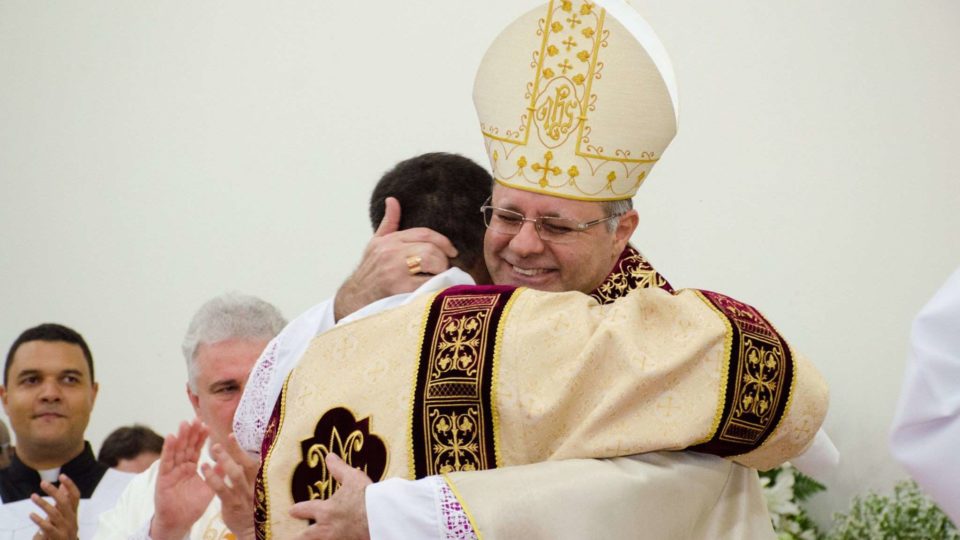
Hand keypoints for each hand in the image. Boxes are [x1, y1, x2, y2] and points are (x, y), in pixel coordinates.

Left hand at [29, 474, 79, 539]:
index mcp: (73, 513)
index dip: (70, 485)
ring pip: (55, 513)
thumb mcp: (65, 517)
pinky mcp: (58, 537)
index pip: (75, 496)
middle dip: (54, 491)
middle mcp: (72, 520)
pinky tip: (32, 515)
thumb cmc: (63, 532)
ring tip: (33, 496)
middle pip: (65, 502)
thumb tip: (63, 486)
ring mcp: (65, 529)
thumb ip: (64, 503)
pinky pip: (48, 527)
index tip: (62, 476)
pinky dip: (39, 520)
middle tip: (43, 483)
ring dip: (43, 503)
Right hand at [150, 420, 213, 539]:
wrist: (179, 522)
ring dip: (180, 437)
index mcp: (191, 467)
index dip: (201, 437)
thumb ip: (217, 474)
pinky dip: (168, 449)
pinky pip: (166, 461)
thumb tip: (230, 461)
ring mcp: (171, 471)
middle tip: (196, 418)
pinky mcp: (163, 478)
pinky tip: (171, 437)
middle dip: (191, 432)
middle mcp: (181, 466)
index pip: (197, 449)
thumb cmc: (192, 506)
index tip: (206, 425)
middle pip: (186, 446)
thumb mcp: (210, 488)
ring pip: (176, 450)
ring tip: (184, 423)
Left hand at [201, 433, 257, 539]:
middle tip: (219, 440)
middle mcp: (254, 484)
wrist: (251, 529)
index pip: (252, 459)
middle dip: (234, 450)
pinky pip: (222, 489)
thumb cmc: (250, 504)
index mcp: (259, 478)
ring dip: (224, 460)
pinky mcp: (232, 504)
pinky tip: (204, 469)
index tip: (230, 435)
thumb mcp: (254, 487)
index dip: (240, 448)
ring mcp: (243, 494)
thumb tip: (240, 454)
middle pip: (247, 464)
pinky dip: (213, 478)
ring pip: (235, 474)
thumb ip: (248, 472)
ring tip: (213, 449)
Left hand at [289, 454, 372, 539]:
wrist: (383, 517)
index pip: (305, 509)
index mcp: (326, 510)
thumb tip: (329, 456)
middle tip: (293, 537)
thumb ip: (339, 469)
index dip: (298, 510)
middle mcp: (327, 529)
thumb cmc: (367, 497)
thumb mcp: (353, 478)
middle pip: (305, 536)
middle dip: (299, 536)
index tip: (292, 510)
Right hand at [334, 197, 457, 320]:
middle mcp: (391, 253)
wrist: (353, 300)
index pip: (423, 233)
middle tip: (443, 269)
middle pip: (429, 248)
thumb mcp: (375, 245)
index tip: (451, 251)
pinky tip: (435, 290)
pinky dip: (436, 286)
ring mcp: (394, 271)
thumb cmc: (369, 273)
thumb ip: (389, 223)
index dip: (442, 241)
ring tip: (439, 278)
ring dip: (441, 271)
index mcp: (389, 241)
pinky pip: (426, 283)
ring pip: (430, 261)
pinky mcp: (398, 289)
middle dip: (442, 259)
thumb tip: (392, 200)